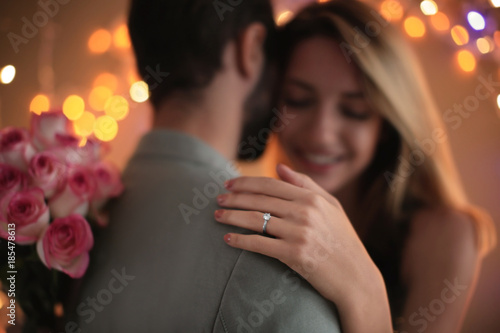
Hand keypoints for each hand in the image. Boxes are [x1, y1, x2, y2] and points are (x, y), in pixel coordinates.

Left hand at [215, 164, 383, 307]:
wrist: (356, 277)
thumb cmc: (342, 239)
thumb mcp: (331, 206)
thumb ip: (306, 184)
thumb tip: (279, 167)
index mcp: (312, 198)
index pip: (270, 185)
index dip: (246, 183)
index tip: (229, 184)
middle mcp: (305, 212)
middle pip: (259, 200)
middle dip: (234, 198)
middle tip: (217, 199)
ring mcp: (299, 234)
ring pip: (255, 220)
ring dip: (231, 216)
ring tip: (217, 215)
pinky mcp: (294, 255)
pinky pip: (259, 244)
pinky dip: (240, 240)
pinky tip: (228, 239)